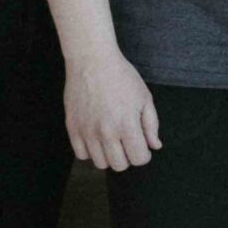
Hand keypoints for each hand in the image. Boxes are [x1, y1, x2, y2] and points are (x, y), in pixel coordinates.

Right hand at [66, 52, 160, 170]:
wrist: (92, 61)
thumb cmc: (122, 77)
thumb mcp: (145, 98)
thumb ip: (151, 125)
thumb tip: (155, 146)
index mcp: (127, 124)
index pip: (139, 159)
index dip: (144, 154)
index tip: (142, 145)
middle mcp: (106, 132)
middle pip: (119, 166)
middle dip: (128, 157)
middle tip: (127, 142)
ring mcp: (87, 131)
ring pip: (100, 164)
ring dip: (109, 156)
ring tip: (112, 140)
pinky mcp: (72, 128)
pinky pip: (81, 155)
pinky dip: (91, 151)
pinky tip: (97, 138)